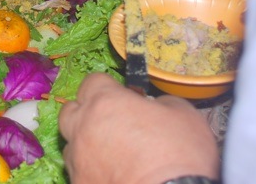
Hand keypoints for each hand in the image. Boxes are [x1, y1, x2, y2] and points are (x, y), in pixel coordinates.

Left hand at [58, 73, 219, 183]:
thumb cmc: (179, 153)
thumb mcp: (184, 113)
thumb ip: (160, 102)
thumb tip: (152, 106)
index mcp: (105, 102)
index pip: (93, 82)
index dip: (109, 87)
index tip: (124, 97)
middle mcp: (84, 127)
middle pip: (71, 111)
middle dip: (86, 112)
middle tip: (111, 122)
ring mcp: (78, 158)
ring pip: (72, 144)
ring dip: (87, 144)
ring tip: (112, 155)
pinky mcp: (80, 183)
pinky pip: (79, 172)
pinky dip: (92, 171)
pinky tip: (113, 176)